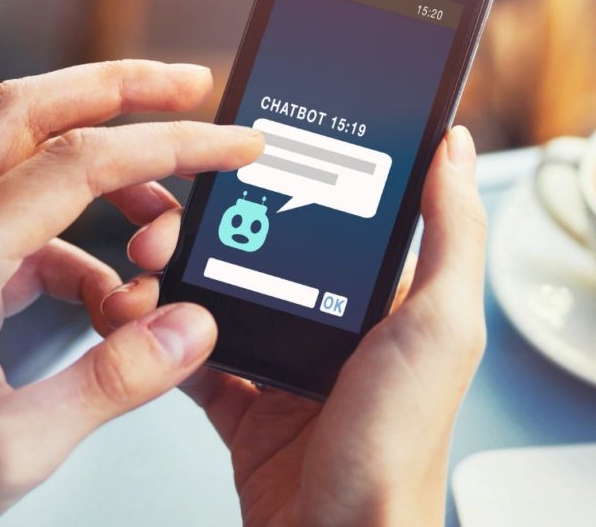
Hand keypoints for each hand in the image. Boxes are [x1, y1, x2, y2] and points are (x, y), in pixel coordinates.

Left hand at [0, 61, 264, 525]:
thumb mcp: (7, 447)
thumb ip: (109, 383)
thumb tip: (190, 329)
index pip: (82, 159)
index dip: (173, 144)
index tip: (234, 146)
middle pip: (33, 110)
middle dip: (124, 89)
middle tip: (192, 88)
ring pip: (32, 161)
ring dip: (113, 181)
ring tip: (162, 239)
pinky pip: (34, 227)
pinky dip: (90, 248)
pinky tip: (115, 302)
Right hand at [100, 125, 487, 525]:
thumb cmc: (398, 448)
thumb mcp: (440, 326)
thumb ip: (451, 233)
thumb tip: (455, 147)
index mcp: (393, 298)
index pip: (339, 215)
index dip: (289, 181)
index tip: (240, 155)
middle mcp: (342, 325)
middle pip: (269, 249)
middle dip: (213, 226)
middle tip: (172, 224)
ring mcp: (293, 363)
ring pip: (226, 296)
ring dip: (179, 275)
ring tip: (146, 268)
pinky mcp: (250, 403)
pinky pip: (198, 355)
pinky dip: (164, 335)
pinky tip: (141, 315)